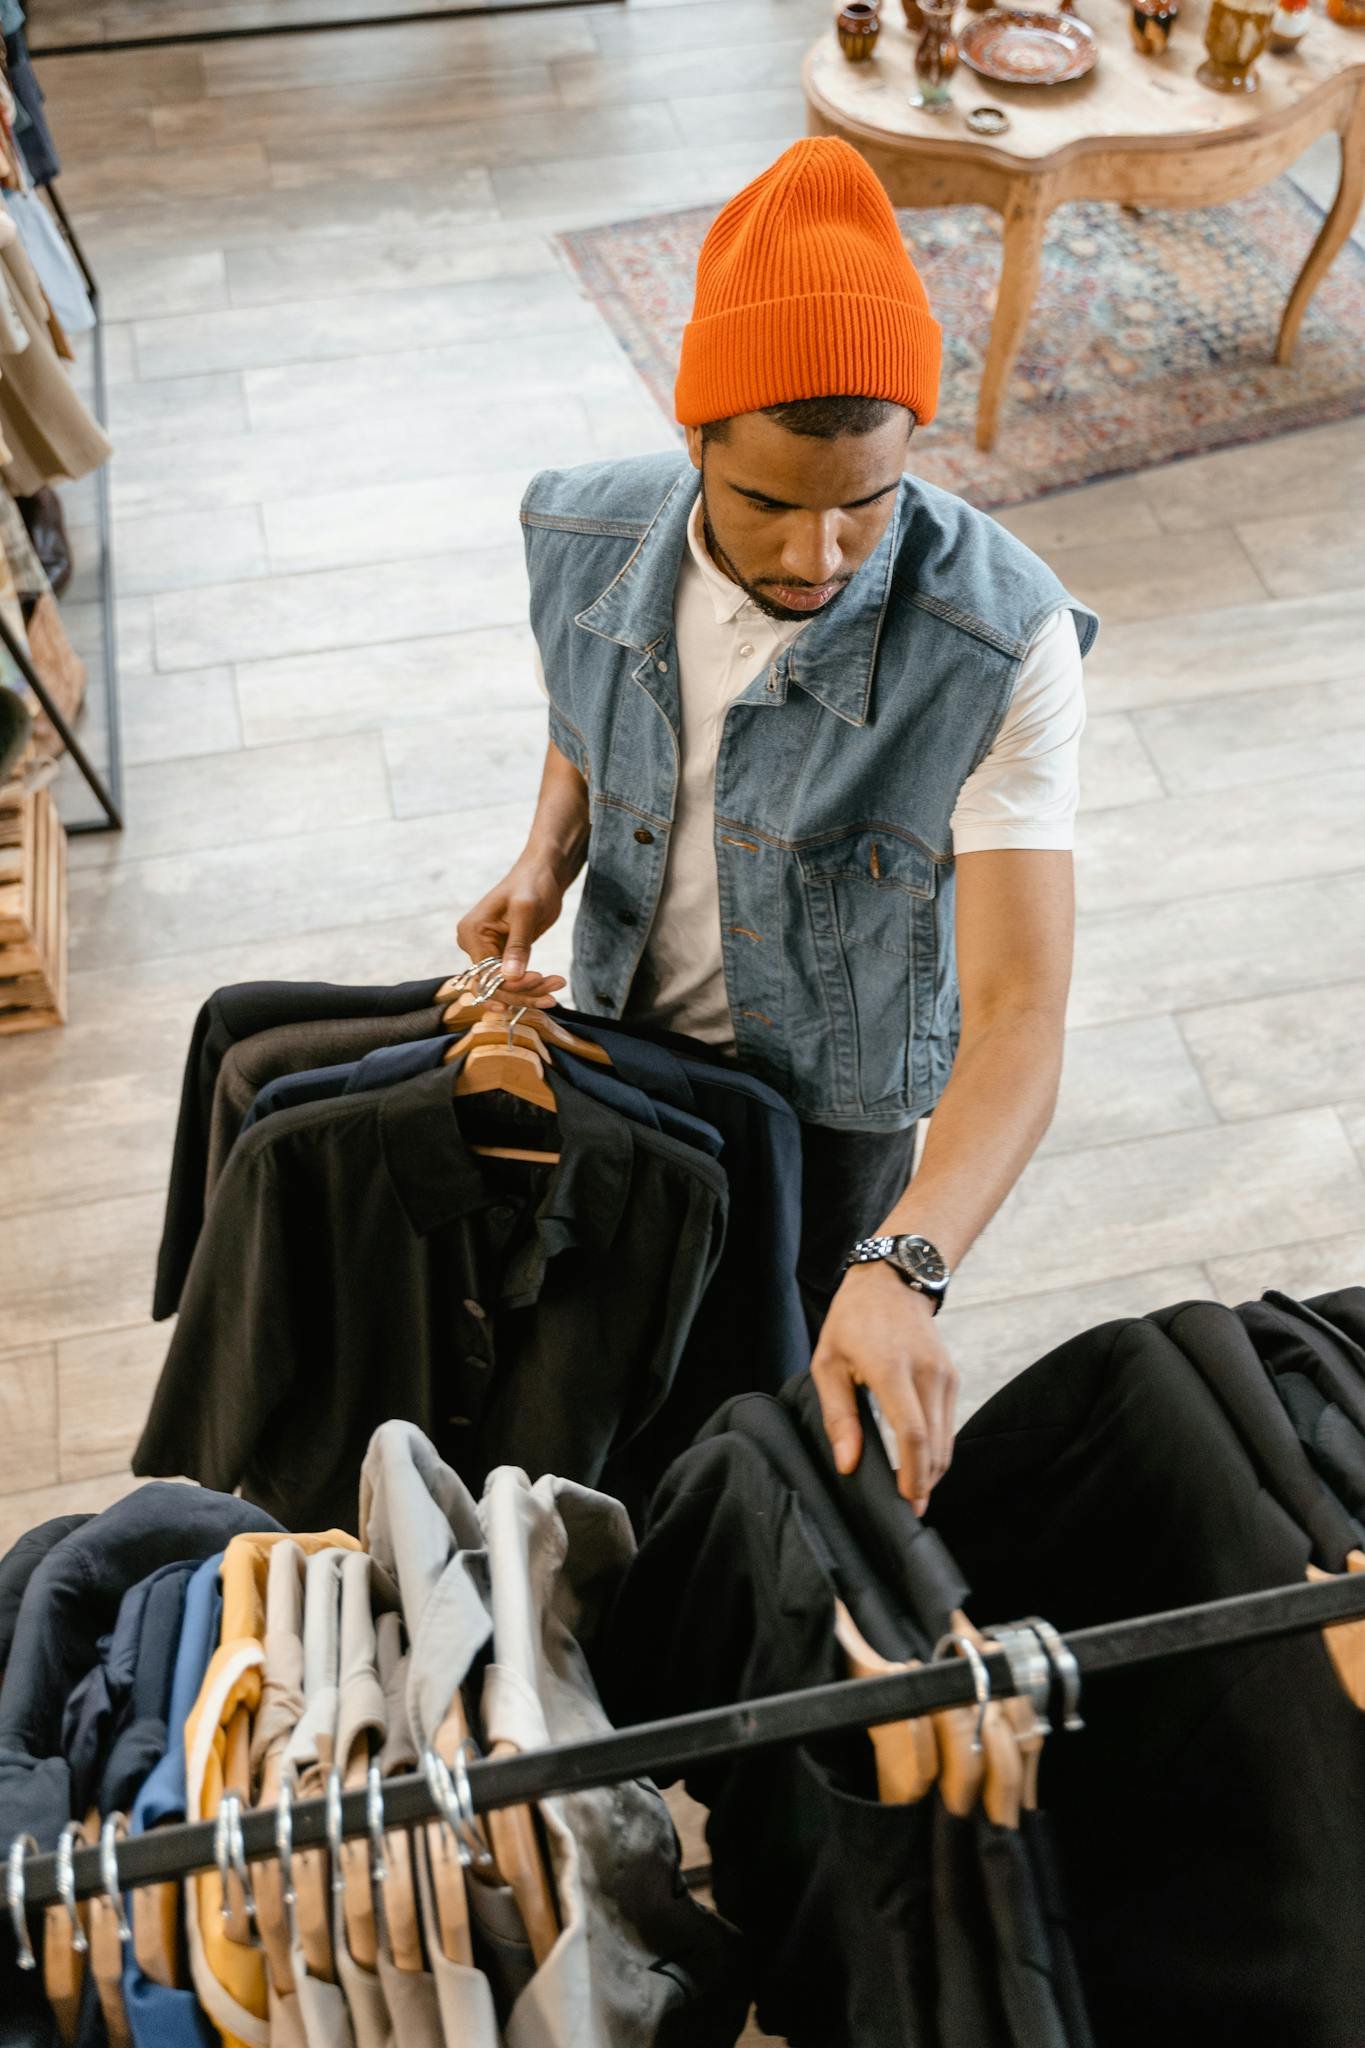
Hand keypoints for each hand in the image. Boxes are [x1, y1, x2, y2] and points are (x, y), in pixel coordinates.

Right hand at [456, 857, 567, 1005]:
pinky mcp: (499, 954)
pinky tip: (550, 986)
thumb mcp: (527, 912)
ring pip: (504, 987)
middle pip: (493, 986)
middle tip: (554, 992)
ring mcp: (484, 951)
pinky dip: (530, 986)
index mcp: (472, 932)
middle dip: (524, 992)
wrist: (542, 873)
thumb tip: (510, 977)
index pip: (487, 975)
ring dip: (530, 993)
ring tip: (558, 986)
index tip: (542, 979)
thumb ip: (518, 945)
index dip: (513, 984)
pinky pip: (510, 980)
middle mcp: (472, 944)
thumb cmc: (534, 884)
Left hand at [810, 1261, 957, 1513]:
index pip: (912, 1432)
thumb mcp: (828, 1362)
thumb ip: (839, 1415)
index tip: (907, 1503)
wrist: (893, 1280)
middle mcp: (926, 1373)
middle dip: (925, 1483)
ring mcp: (945, 1375)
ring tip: (914, 1495)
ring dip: (933, 1470)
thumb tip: (849, 1463)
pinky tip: (920, 1464)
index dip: (912, 1473)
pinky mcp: (951, 1377)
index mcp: (891, 1369)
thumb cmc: (852, 1321)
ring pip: (947, 1438)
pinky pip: (948, 1424)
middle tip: (909, 1513)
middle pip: (935, 1443)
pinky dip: (937, 1449)